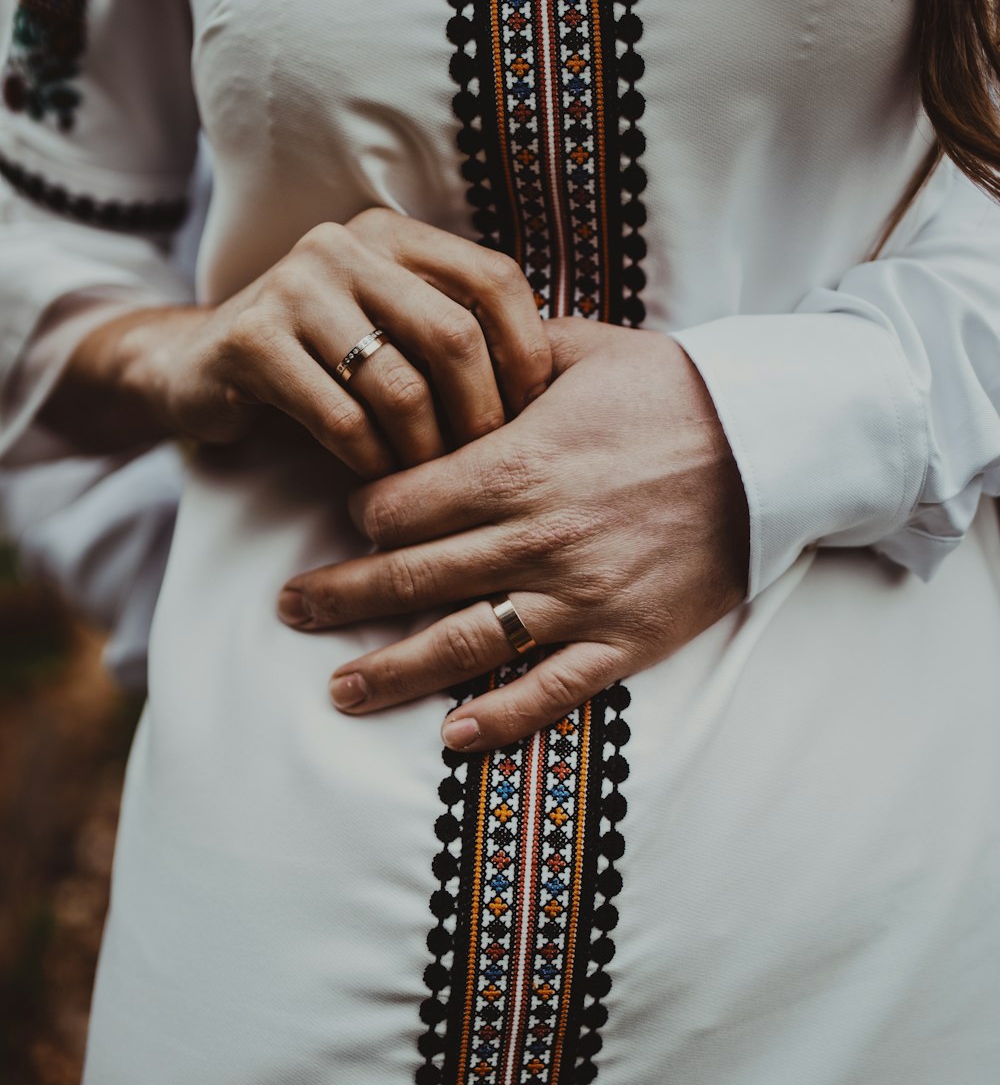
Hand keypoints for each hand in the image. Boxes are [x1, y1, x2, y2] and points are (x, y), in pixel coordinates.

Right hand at [42, 208, 550, 473]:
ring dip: (426, 452)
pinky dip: (371, 463)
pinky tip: (378, 481)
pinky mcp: (251, 340)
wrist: (202, 366)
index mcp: (394, 234)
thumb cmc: (326, 360)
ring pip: (398, 386)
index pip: (495, 278)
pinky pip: (340, 419)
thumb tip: (559, 392)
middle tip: (487, 465)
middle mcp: (345, 245)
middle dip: (481, 415)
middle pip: (453, 336)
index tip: (537, 411)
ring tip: (432, 482)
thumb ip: (457, 333)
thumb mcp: (394, 328)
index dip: (527, 350)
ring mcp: (293, 286)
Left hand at [279, 317, 749, 750]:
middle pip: (410, 576)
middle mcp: (534, 538)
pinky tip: (449, 737)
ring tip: (339, 691)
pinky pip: (550, 690)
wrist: (776, 446)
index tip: (355, 515)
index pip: (399, 503)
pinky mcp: (625, 640)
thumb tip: (446, 346)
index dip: (364, 510)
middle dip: (340, 594)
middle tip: (291, 609)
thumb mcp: (584, 350)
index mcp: (514, 466)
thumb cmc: (676, 391)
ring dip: (392, 670)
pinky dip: (498, 719)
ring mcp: (579, 597)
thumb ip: (503, 357)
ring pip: (463, 643)